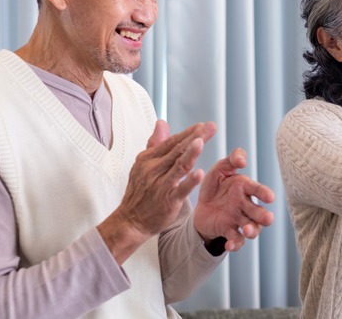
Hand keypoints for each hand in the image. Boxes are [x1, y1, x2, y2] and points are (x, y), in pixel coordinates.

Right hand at [99, 120, 215, 262]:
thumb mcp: (143, 164)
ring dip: (190, 153)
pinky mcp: (168, 201)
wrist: (131, 220)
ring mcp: (161, 185)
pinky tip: (200, 173)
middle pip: (177, 150)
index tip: (203, 125)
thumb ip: (155, 143)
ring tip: (201, 141)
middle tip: (210, 127)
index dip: (188, 133)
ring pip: (179, 166)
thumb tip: (162, 122)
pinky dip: (190, 182)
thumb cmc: (139, 191)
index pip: (172, 142)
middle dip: (195, 137)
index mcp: (149, 159)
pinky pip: (180, 190)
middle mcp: (154, 169)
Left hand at [193, 148, 274, 251]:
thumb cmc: (215, 186)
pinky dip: (235, 244)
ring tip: (247, 231)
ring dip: (252, 230)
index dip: (264, 193)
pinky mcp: (228, 231)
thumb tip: (243, 160)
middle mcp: (244, 204)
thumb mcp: (219, 169)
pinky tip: (229, 246)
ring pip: (251, 227)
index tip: (270, 198)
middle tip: (268, 219)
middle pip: (258, 211)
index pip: (257, 189)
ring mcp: (238, 219)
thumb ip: (231, 160)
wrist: (201, 206)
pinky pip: (235, 239)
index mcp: (244, 188)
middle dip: (263, 216)